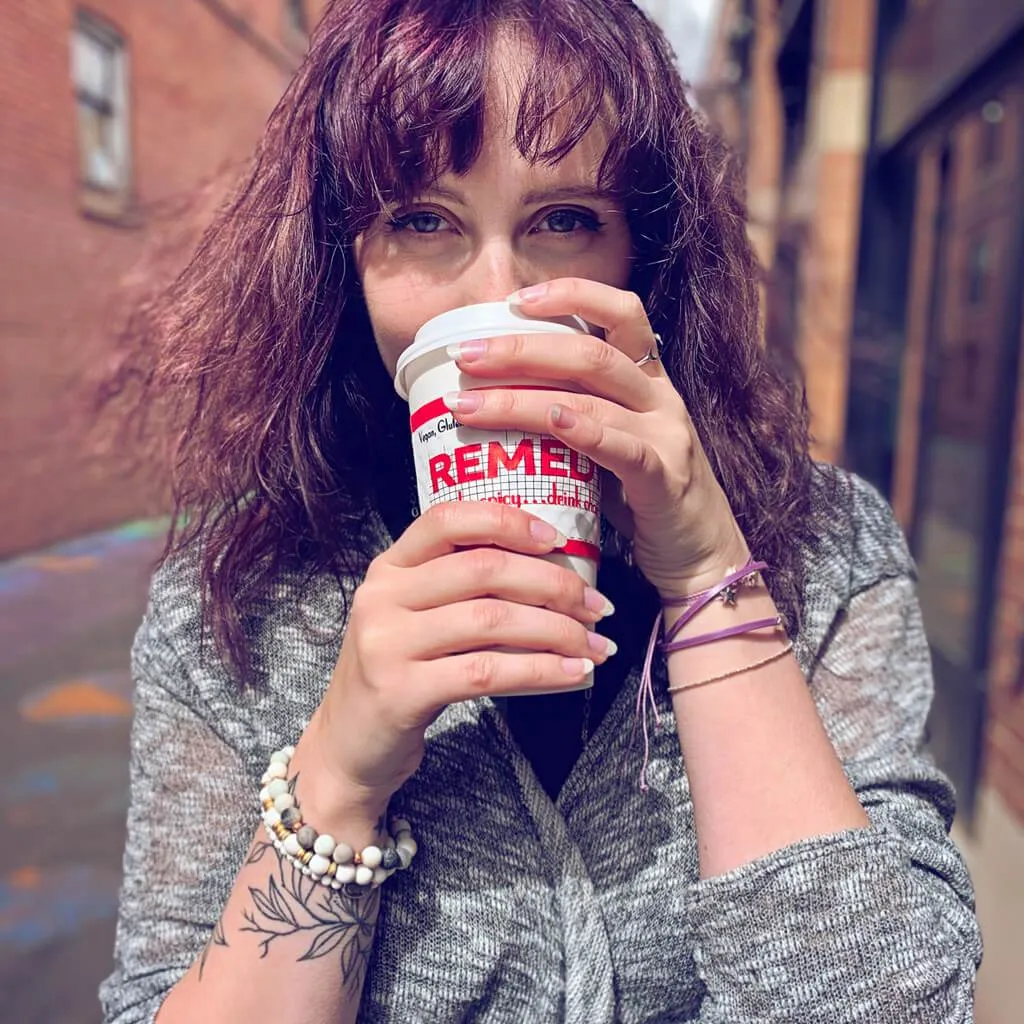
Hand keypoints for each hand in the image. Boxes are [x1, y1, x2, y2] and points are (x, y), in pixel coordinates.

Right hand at [310, 502, 615, 808]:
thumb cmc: (399, 672)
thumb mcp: (415, 617)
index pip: (448, 520)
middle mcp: (382, 596)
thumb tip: (551, 570)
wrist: (349, 746)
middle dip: (553, 584)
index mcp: (389, 567)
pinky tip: (573, 673)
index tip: (556, 539)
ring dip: (557, 630)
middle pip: (483, 570)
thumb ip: (460, 588)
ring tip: (596, 644)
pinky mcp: (401, 691)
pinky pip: (488, 671)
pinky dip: (541, 670)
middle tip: (597, 606)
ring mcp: (387, 643)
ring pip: (492, 619)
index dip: (507, 521)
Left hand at [442, 278, 749, 597]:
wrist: (702, 557)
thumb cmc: (642, 501)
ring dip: (522, 398)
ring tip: (469, 404)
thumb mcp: (607, 446)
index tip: (514, 300)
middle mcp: (661, 398)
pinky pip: (624, 448)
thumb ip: (569, 418)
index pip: (620, 313)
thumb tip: (491, 398)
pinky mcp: (667, 479)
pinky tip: (551, 421)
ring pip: (593, 398)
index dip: (572, 294)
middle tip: (466, 355)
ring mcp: (668, 436)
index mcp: (648, 381)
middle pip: (590, 353)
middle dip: (521, 348)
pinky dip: (584, 431)